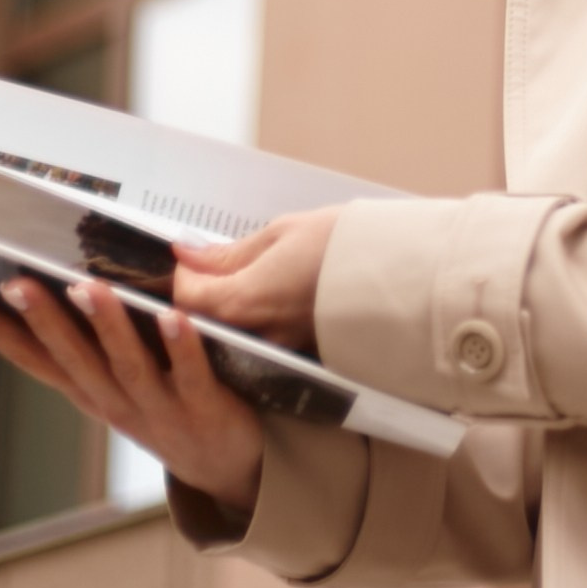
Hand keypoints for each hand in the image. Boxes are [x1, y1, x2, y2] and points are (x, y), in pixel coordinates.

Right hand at [0, 278, 263, 515]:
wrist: (226, 467)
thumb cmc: (169, 404)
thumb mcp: (117, 378)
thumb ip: (93, 337)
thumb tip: (65, 276)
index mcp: (89, 390)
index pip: (33, 358)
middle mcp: (113, 400)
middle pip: (73, 358)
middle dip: (43, 320)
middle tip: (14, 282)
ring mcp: (157, 408)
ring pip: (127, 364)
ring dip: (106, 325)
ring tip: (86, 286)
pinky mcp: (202, 408)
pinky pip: (191, 375)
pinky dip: (181, 347)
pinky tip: (174, 316)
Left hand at [170, 206, 340, 349]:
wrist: (402, 274)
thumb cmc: (343, 245)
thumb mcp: (282, 233)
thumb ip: (230, 252)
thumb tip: (187, 252)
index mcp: (244, 300)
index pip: (187, 297)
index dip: (183, 274)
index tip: (196, 255)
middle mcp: (256, 334)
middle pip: (206, 321)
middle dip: (203, 294)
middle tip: (218, 266)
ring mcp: (281, 349)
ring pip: (235, 332)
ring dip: (230, 309)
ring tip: (250, 279)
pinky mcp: (302, 354)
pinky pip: (265, 340)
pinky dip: (259, 321)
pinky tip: (275, 299)